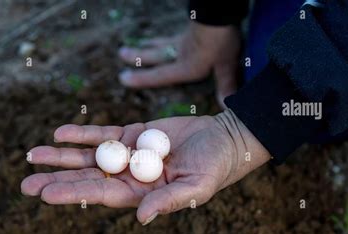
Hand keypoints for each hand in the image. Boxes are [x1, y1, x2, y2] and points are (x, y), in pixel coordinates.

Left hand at [21, 110, 269, 224]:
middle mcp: (128, 176)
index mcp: (140, 193)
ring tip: (33, 155)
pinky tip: (61, 133)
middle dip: (57, 179)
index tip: (45, 194)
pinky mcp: (133, 134)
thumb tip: (140, 218)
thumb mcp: (195, 188)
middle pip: (86, 177)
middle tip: (26, 184)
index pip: (99, 194)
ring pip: (89, 155)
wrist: (223, 139)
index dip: (72, 194)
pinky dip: (83, 133)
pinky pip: (103, 134)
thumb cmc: (214, 168)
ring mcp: (129, 154)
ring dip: (61, 155)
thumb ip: (167, 202)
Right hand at [118, 22, 240, 107]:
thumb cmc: (221, 40)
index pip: (159, 75)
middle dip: (137, 57)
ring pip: (159, 45)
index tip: (123, 79)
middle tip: (121, 54)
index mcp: (186, 66)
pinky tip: (157, 39)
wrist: (219, 13)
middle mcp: (180, 54)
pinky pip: (170, 37)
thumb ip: (225, 84)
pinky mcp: (189, 30)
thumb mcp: (225, 64)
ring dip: (146, 47)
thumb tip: (226, 105)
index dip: (141, 79)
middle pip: (154, 56)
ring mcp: (183, 41)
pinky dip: (160, 39)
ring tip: (132, 46)